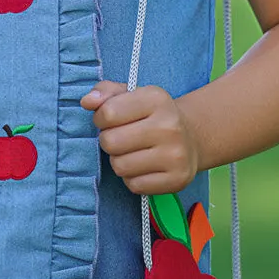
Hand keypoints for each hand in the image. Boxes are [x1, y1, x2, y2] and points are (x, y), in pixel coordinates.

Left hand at [79, 80, 201, 194]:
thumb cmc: (151, 115)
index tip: (110, 120)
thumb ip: (105, 93)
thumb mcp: (131, 95)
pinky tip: (143, 167)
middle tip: (121, 138)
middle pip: (110, 142)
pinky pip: (135, 185)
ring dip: (119, 161)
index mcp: (156, 99)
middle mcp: (170, 126)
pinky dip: (133, 179)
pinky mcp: (177, 179)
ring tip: (132, 153)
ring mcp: (176, 155)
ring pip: (120, 167)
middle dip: (109, 141)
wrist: (191, 137)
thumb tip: (87, 101)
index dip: (101, 118)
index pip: (108, 113)